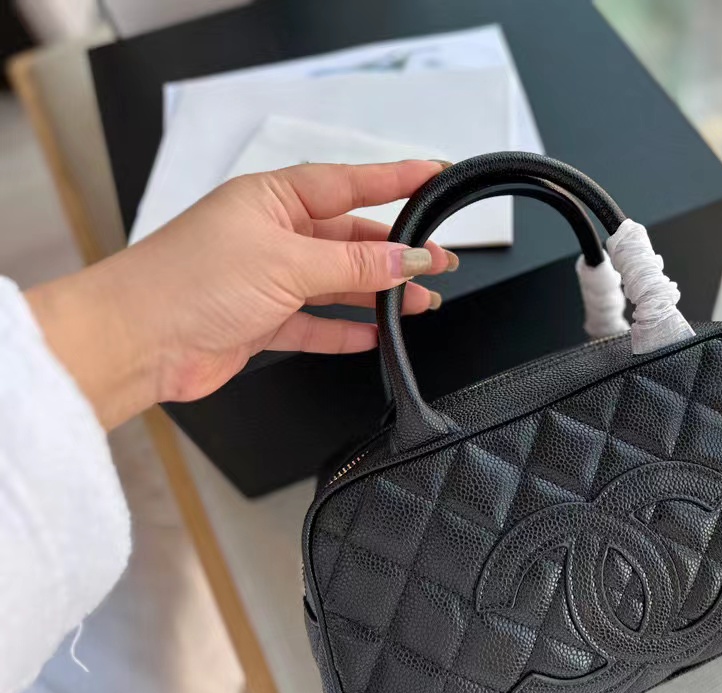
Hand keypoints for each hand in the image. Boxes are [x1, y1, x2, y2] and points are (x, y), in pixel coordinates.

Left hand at [26, 160, 456, 429]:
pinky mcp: (261, 322)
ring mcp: (266, 280)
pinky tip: (376, 335)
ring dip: (379, 295)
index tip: (436, 177)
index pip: (348, 184)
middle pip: (348, 240)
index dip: (395, 181)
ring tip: (421, 303)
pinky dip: (346, 331)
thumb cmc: (191, 282)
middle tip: (442, 260)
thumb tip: (409, 258)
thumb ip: (354, 266)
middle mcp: (271, 235)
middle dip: (396, 252)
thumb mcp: (287, 264)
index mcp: (272, 200)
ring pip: (338, 284)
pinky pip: (316, 324)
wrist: (135, 342)